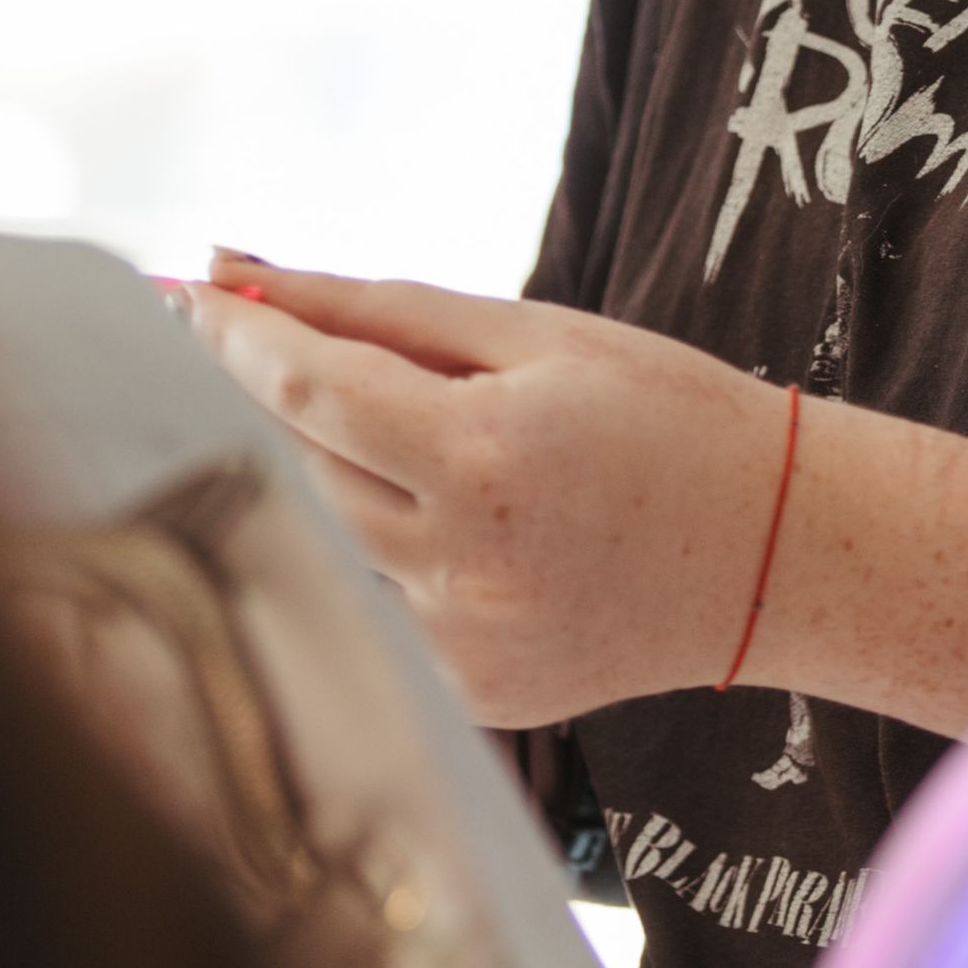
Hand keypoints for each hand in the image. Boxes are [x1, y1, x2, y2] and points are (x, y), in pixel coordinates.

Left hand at [187, 259, 787, 729]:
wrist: (785, 557)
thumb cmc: (669, 419)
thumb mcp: (539, 335)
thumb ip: (379, 309)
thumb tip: (237, 274)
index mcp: (483, 458)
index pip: (303, 391)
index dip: (232, 339)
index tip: (181, 296)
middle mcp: (462, 565)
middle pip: (300, 465)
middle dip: (284, 400)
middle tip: (292, 346)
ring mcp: (465, 643)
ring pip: (334, 537)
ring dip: (343, 476)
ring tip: (442, 443)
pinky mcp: (476, 693)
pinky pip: (386, 605)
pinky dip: (399, 552)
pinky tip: (482, 530)